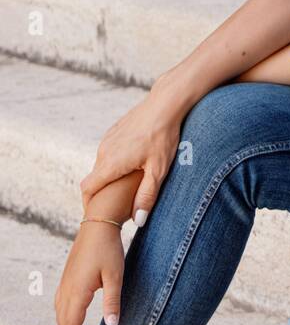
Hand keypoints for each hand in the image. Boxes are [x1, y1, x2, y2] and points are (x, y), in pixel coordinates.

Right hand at [54, 222, 125, 324]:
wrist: (98, 224)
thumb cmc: (108, 248)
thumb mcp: (115, 276)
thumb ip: (113, 302)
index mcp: (77, 291)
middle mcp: (66, 290)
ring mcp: (64, 284)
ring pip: (60, 316)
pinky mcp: (67, 279)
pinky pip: (61, 306)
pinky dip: (66, 321)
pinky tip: (75, 324)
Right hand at [79, 83, 184, 219]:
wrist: (165, 103)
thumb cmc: (164, 136)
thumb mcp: (159, 169)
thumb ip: (146, 195)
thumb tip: (137, 221)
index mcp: (110, 163)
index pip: (88, 189)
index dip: (89, 205)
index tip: (98, 216)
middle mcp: (104, 151)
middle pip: (94, 179)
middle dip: (103, 194)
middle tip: (117, 207)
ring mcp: (107, 140)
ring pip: (101, 165)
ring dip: (109, 178)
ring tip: (127, 188)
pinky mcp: (114, 132)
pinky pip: (108, 153)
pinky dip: (114, 164)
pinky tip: (133, 166)